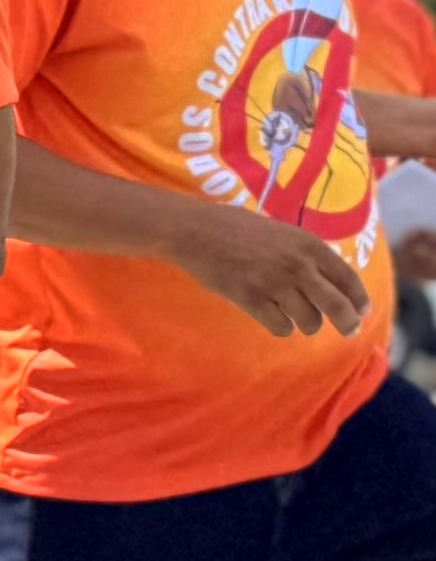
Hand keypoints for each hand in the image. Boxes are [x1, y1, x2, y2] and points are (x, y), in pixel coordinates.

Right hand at [169, 198, 370, 339]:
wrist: (196, 231)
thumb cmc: (238, 228)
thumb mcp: (283, 233)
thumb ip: (306, 254)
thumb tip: (327, 280)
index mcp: (310, 246)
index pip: (348, 279)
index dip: (359, 299)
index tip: (362, 312)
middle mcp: (298, 266)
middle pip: (336, 306)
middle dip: (347, 323)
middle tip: (349, 332)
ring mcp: (275, 284)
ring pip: (309, 321)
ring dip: (307, 325)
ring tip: (299, 321)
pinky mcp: (251, 299)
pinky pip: (280, 326)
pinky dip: (282, 328)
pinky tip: (276, 320)